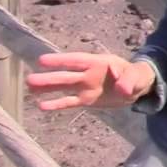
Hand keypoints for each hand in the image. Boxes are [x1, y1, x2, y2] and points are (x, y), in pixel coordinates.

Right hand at [26, 52, 155, 110]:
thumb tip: (123, 89)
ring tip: (29, 88)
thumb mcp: (137, 76)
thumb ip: (130, 81)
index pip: (77, 61)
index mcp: (98, 63)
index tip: (42, 60)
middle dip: (49, 78)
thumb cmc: (137, 75)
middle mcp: (88, 74)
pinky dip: (57, 104)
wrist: (138, 87)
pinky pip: (70, 102)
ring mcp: (85, 86)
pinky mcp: (86, 99)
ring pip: (64, 87)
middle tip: (29, 79)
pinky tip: (41, 106)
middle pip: (66, 76)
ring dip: (47, 88)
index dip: (61, 61)